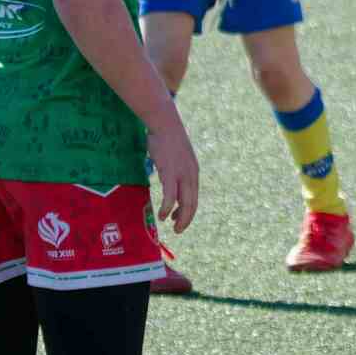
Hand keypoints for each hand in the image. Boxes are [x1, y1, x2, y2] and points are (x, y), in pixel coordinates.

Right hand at [146, 116, 198, 234]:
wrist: (165, 124)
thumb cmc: (167, 141)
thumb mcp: (176, 159)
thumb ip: (175, 171)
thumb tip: (169, 181)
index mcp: (193, 172)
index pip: (193, 197)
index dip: (188, 211)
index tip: (179, 219)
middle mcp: (191, 175)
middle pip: (192, 203)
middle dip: (186, 219)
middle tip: (179, 230)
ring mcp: (182, 174)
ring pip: (184, 202)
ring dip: (179, 217)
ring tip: (174, 227)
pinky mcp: (170, 172)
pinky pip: (170, 195)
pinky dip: (167, 207)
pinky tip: (162, 215)